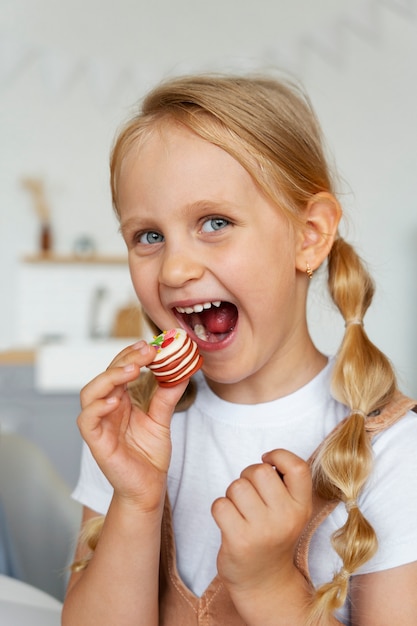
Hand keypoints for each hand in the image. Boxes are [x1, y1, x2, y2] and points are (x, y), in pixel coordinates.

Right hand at [77, 340, 187, 512]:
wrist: (149, 487)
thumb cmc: (150, 454)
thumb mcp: (162, 418)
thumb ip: (167, 395)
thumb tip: (182, 370)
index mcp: (121, 399)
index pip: (120, 369)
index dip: (132, 354)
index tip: (151, 345)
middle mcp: (107, 408)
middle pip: (106, 375)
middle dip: (125, 359)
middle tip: (147, 352)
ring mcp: (99, 424)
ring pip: (89, 393)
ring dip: (109, 378)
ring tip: (132, 370)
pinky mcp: (96, 442)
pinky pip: (87, 421)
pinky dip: (97, 407)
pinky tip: (115, 400)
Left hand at [211, 449, 312, 595]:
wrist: (264, 582)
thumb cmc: (273, 535)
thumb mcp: (292, 511)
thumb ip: (285, 484)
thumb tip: (266, 458)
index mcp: (302, 507)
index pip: (297, 467)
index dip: (279, 455)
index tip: (268, 460)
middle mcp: (286, 518)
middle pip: (259, 471)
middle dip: (248, 475)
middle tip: (250, 493)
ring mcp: (263, 531)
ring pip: (236, 486)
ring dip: (232, 493)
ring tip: (240, 510)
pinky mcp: (239, 541)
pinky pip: (220, 505)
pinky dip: (220, 508)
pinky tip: (229, 521)